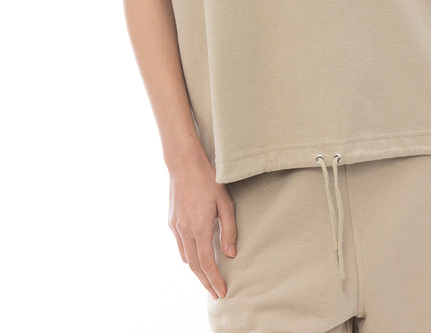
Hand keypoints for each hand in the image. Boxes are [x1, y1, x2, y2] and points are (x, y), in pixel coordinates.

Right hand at [167, 155, 237, 298]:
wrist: (184, 165)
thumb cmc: (209, 181)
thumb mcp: (225, 203)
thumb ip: (229, 230)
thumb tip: (231, 254)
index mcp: (200, 228)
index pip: (207, 263)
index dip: (215, 280)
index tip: (222, 292)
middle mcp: (185, 231)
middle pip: (194, 266)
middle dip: (205, 282)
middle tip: (215, 293)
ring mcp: (176, 227)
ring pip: (185, 257)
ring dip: (196, 270)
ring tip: (208, 278)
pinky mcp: (171, 222)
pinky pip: (180, 245)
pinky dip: (188, 256)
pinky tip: (196, 256)